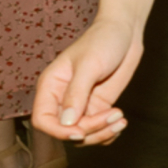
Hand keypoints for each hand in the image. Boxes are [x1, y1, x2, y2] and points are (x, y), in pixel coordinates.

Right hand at [32, 19, 139, 146]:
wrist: (125, 32)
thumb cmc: (103, 41)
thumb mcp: (89, 65)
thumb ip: (76, 94)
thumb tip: (66, 122)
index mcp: (50, 86)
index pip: (42, 120)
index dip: (58, 131)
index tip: (80, 133)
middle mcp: (62, 99)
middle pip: (65, 131)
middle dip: (89, 131)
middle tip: (112, 115)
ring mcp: (80, 106)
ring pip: (83, 136)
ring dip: (101, 134)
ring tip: (120, 118)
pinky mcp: (97, 108)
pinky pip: (97, 132)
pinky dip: (108, 133)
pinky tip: (120, 122)